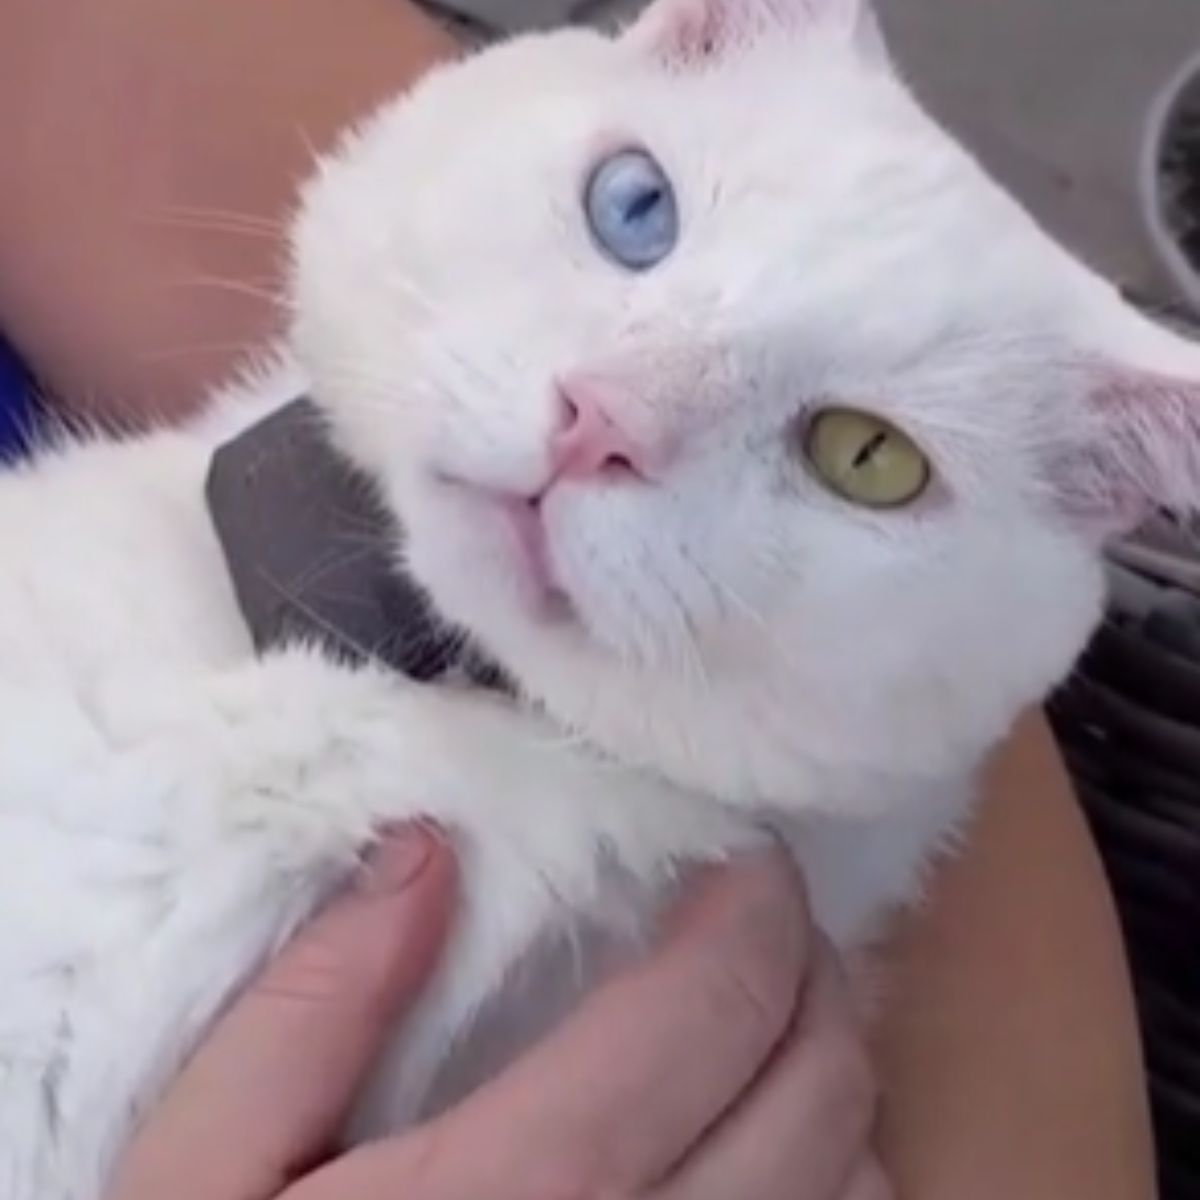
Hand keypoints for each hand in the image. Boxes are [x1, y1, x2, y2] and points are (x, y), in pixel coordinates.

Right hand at [108, 830, 887, 1199]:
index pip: (711, 1006)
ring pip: (859, 1184)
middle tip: (756, 918)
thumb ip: (307, 1012)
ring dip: (832, 1076)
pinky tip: (764, 1148)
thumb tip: (425, 855)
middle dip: (809, 967)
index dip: (755, 905)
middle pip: (820, 1084)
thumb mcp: (200, 1179)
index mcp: (524, 1192)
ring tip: (761, 1019)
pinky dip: (833, 1180)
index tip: (742, 856)